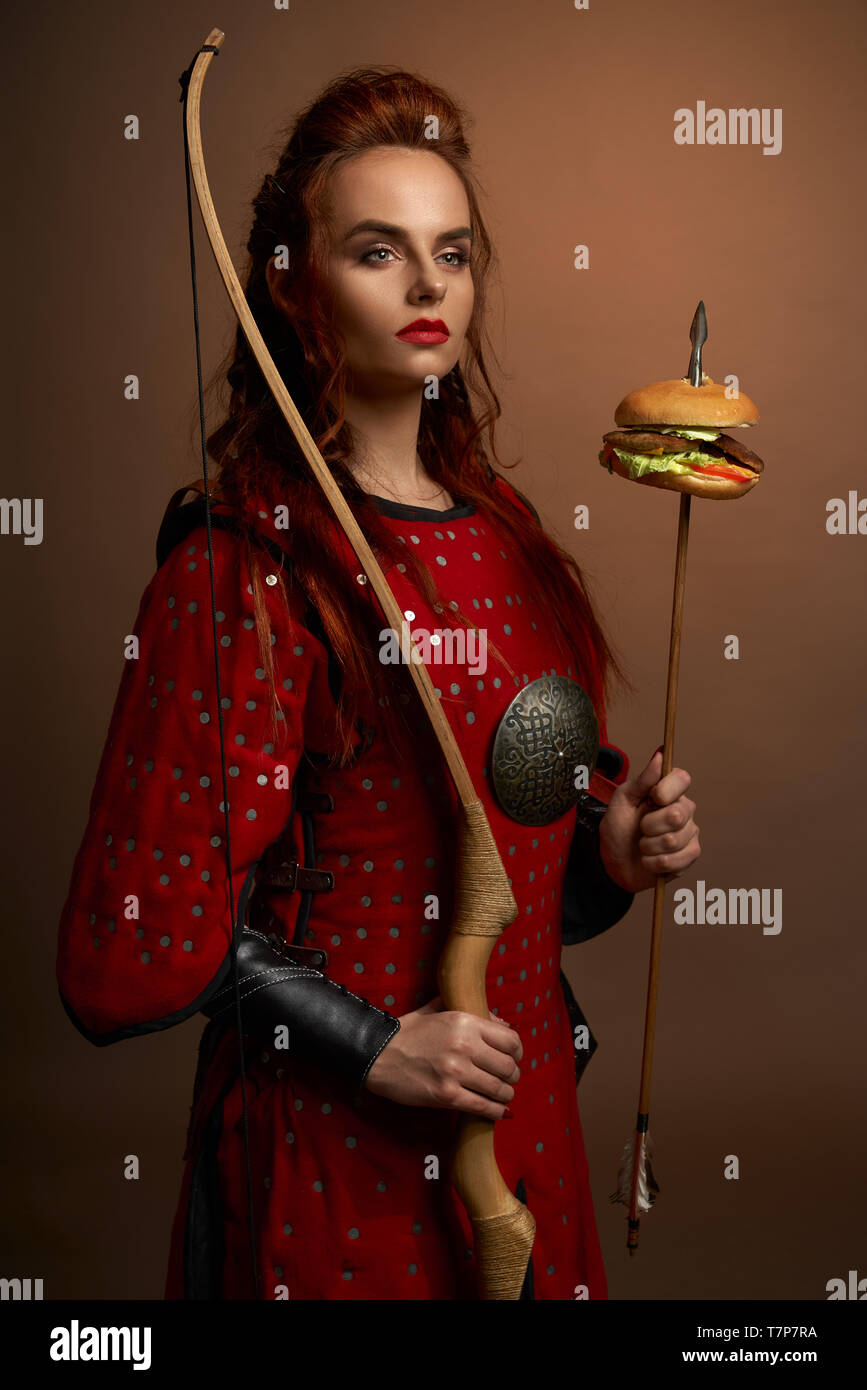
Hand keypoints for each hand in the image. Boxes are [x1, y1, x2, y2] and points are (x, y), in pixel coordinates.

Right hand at [364, 994, 521, 1119]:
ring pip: (499, 1089)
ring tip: (502, 1096)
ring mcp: (456, 1072)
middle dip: (513, 1076)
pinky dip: (496, 1112)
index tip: (514, 1059)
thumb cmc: (408, 1032)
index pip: (511, 1040)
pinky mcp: (447, 1095)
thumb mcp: (438, 1010)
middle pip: (509, 1066)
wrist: (378, 1055)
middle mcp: (464, 1045)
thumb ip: (471, 1011)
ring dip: (506, 1095)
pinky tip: (498, 1111)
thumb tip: (504, 1024)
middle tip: (508, 1080)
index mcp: (465, 1022)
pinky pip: (483, 1107)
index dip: (518, 1053)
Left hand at [598, 748, 700, 893]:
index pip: (682, 779)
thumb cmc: (619, 828)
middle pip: (677, 814)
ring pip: (673, 840)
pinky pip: (676, 860)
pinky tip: (650, 860)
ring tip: (643, 845)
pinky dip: (655, 862)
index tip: (652, 798)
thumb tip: (659, 755)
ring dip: (648, 846)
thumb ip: (642, 780)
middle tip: (640, 828)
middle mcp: (684, 809)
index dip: (667, 790)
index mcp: (668, 791)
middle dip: (649, 825)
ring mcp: (690, 832)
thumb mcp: (622, 800)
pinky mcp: (690, 855)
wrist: (614, 862)